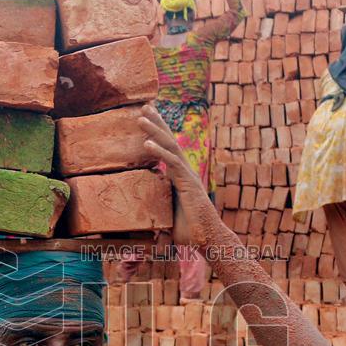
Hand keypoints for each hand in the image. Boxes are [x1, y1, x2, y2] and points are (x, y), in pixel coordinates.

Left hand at [137, 105, 218, 248]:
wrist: (207, 240)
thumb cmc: (189, 232)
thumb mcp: (166, 216)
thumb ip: (156, 209)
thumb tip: (137, 215)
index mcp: (180, 176)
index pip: (168, 149)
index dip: (158, 132)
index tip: (147, 118)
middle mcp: (184, 172)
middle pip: (170, 140)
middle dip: (157, 122)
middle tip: (144, 105)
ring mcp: (187, 176)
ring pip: (170, 147)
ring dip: (155, 130)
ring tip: (141, 116)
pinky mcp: (188, 183)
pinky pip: (172, 163)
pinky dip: (159, 152)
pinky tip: (147, 142)